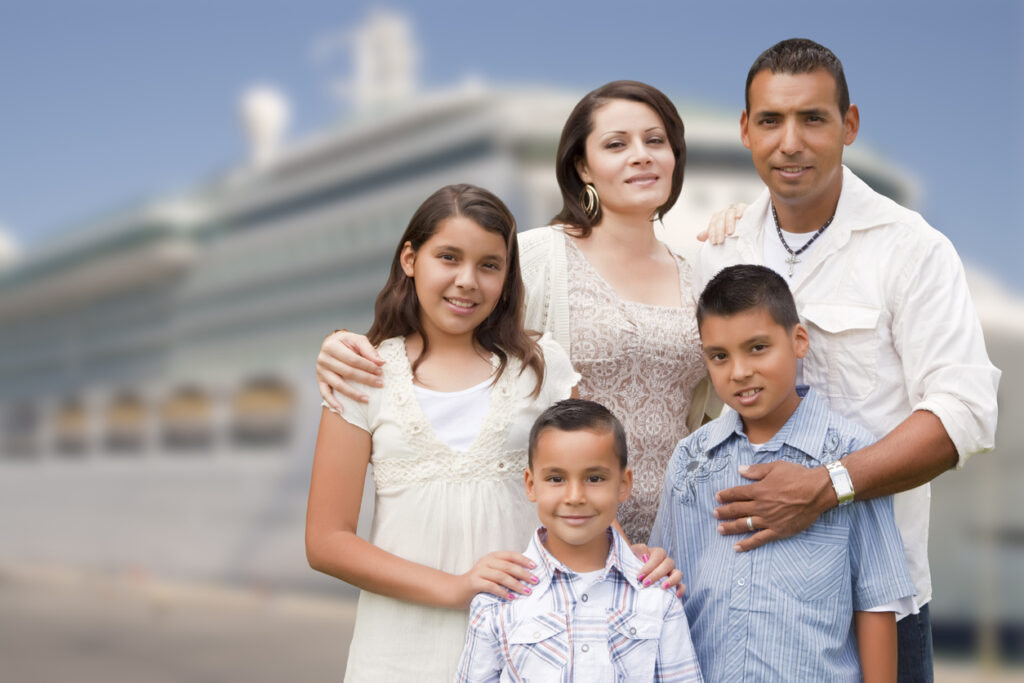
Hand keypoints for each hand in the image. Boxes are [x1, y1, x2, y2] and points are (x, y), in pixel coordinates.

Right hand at [316, 330, 384, 411]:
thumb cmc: (346, 343)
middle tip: (379, 384)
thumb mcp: (357, 340)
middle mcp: (323, 358)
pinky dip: (332, 402)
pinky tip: (342, 410)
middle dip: (365, 379)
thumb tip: (381, 363)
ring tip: (367, 399)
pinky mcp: (320, 380)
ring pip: (338, 385)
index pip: (353, 359)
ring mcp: (320, 371)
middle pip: (347, 372)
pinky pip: (325, 393)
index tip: (381, 371)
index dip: (368, 366)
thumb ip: (369, 350)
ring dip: (353, 394)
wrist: (332, 344)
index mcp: (331, 346)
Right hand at [454, 551, 538, 607]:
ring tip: (527, 592)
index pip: (510, 555)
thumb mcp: (492, 574)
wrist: (455, 590)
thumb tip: (526, 577)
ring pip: (501, 576)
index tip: (535, 567)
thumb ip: (505, 572)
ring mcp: (479, 571)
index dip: (523, 560)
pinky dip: (502, 592)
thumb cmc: (478, 584)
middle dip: (523, 573)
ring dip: (516, 584)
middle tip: (535, 581)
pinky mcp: (474, 582)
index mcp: (492, 557)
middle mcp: (486, 562)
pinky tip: (511, 597)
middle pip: (508, 566)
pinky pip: (491, 586)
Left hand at [632, 544, 685, 597]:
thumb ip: (638, 551)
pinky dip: (681, 590)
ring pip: (678, 574)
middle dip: (656, 575)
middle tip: (645, 584)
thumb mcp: (632, 553)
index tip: (639, 576)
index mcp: (658, 553)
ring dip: (671, 581)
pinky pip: (682, 586)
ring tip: (662, 587)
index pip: (658, 556)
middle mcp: (667, 562)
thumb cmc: (633, 562)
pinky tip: (676, 595)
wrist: (634, 573)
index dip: (649, 566)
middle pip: (668, 564)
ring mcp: (672, 573)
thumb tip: (645, 556)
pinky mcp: (674, 584)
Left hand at [696, 203, 746, 244]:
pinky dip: (739, 211)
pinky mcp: (744, 207)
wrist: (747, 225)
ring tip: (730, 233)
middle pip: (720, 219)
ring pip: (729, 214)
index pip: (712, 224)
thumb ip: (710, 234)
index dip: (712, 233)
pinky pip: (740, 206)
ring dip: (729, 223)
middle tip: (721, 241)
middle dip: (719, 230)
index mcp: (718, 217)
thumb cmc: (732, 230)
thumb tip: (698, 237)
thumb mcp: (721, 233)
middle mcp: (724, 212)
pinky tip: (739, 217)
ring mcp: (734, 209)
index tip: (714, 242)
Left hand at [713, 461, 833, 551]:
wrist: (817, 491)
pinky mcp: (778, 531)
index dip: (725, 495)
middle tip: (714, 514)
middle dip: (724, 512)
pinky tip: (737, 547)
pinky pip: (759, 539)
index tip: (717, 498)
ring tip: (720, 529)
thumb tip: (740, 470)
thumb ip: (756, 470)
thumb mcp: (775, 467)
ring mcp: (768, 520)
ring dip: (730, 527)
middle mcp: (760, 506)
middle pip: (737, 510)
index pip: (736, 493)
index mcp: (758, 490)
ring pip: (744, 525)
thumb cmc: (798, 476)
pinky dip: (747, 544)